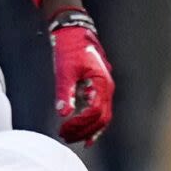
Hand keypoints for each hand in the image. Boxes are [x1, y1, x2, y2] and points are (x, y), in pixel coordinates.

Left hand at [51, 12, 114, 143]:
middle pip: (101, 119)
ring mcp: (104, 90)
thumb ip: (65, 92)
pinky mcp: (97, 89)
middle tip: (66, 137)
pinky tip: (82, 133)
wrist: (75, 33)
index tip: (64, 129)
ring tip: (70, 137)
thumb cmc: (70, 50)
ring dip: (87, 129)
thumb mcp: (64, 70)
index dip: (80, 124)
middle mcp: (107, 89)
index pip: (95, 113)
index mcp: (102, 84)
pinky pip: (98, 111)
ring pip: (102, 117)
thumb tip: (64, 113)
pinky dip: (91, 123)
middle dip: (84, 131)